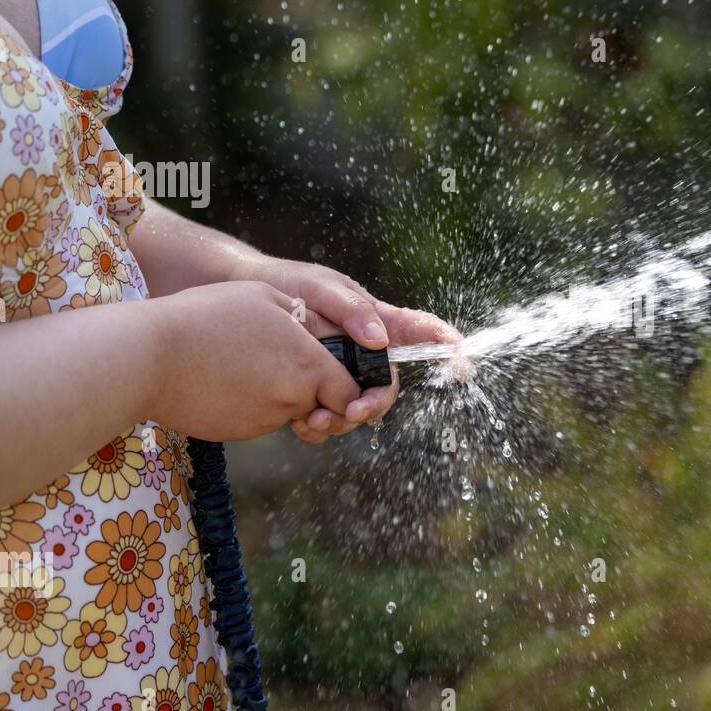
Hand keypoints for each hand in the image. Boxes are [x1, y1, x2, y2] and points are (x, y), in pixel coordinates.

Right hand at [150, 281, 360, 440]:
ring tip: (249, 362)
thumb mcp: (264, 296)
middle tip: (287, 364)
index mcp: (308, 365)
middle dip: (316, 391)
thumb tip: (326, 332)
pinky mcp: (238, 431)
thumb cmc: (204, 318)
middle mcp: (292, 399)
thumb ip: (307, 317)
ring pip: (289, 412)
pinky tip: (228, 378)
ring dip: (281, 394)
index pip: (351, 393)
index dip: (350, 387)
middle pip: (323, 405)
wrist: (147, 358)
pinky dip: (253, 403)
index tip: (337, 374)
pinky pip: (259, 419)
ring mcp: (264, 420)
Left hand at [237, 257, 461, 443]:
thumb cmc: (289, 283)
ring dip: (341, 421)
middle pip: (388, 386)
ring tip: (311, 421)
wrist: (246, 297)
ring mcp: (344, 372)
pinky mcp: (319, 388)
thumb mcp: (321, 288)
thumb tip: (380, 340)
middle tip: (352, 412)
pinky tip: (300, 423)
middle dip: (374, 405)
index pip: (421, 331)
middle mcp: (366, 351)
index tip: (464, 364)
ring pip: (359, 407)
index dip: (448, 347)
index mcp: (377, 321)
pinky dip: (319, 426)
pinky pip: (331, 415)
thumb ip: (352, 311)